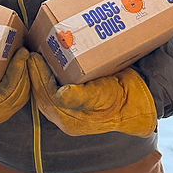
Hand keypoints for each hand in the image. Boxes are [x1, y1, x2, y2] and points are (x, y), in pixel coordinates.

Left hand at [28, 54, 156, 137]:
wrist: (142, 102)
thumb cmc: (125, 100)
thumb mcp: (104, 96)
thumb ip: (82, 97)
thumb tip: (61, 93)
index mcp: (71, 120)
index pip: (46, 96)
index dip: (38, 76)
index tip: (33, 57)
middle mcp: (67, 117)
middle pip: (43, 94)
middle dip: (35, 74)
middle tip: (30, 53)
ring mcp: (71, 110)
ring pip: (47, 92)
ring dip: (40, 75)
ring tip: (36, 56)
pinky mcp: (77, 101)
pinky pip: (56, 89)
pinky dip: (50, 77)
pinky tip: (49, 64)